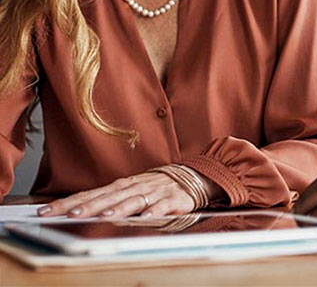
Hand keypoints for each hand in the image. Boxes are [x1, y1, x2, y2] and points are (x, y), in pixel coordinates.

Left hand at [36, 171, 207, 218]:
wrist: (195, 175)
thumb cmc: (158, 185)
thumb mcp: (132, 189)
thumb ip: (110, 199)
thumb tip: (79, 209)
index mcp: (123, 185)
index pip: (91, 193)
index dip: (69, 202)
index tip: (47, 211)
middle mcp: (135, 186)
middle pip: (107, 197)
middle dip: (87, 206)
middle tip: (67, 215)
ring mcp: (154, 192)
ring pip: (133, 200)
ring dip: (118, 207)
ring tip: (103, 215)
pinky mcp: (173, 199)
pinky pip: (163, 205)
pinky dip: (154, 210)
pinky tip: (146, 216)